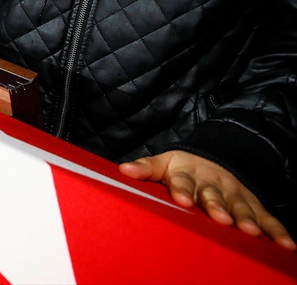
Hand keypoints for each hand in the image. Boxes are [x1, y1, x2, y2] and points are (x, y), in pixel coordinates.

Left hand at [120, 151, 295, 249]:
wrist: (215, 158)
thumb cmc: (182, 168)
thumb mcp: (163, 164)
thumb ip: (146, 169)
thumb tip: (124, 170)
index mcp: (187, 173)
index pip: (183, 181)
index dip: (182, 190)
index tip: (182, 200)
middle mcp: (212, 183)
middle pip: (214, 196)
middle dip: (218, 207)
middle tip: (220, 219)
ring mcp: (234, 194)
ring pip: (241, 207)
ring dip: (246, 219)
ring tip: (250, 232)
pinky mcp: (253, 204)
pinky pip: (268, 218)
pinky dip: (277, 232)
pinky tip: (286, 245)